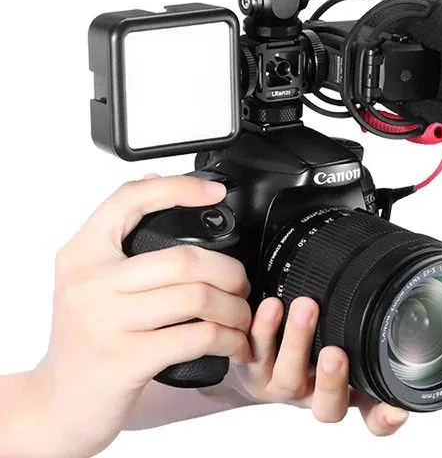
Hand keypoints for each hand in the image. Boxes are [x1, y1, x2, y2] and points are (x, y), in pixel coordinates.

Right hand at [33, 175, 252, 457]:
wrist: (59, 403)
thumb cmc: (84, 337)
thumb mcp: (87, 279)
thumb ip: (118, 232)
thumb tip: (154, 180)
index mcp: (82, 254)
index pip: (130, 200)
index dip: (179, 188)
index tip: (215, 193)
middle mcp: (90, 283)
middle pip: (184, 258)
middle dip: (230, 271)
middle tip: (241, 284)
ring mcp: (107, 322)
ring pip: (197, 297)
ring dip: (234, 307)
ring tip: (241, 314)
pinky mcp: (127, 361)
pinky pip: (196, 338)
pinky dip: (228, 339)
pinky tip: (236, 343)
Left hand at [234, 297, 408, 436]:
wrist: (256, 357)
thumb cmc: (309, 350)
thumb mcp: (345, 348)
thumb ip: (371, 344)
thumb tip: (406, 320)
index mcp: (345, 392)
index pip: (372, 416)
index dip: (384, 418)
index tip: (396, 409)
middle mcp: (314, 394)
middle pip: (327, 404)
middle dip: (332, 381)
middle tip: (335, 353)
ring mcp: (281, 384)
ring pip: (288, 375)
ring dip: (297, 341)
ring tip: (305, 307)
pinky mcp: (251, 367)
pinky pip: (253, 353)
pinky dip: (261, 329)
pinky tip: (271, 307)